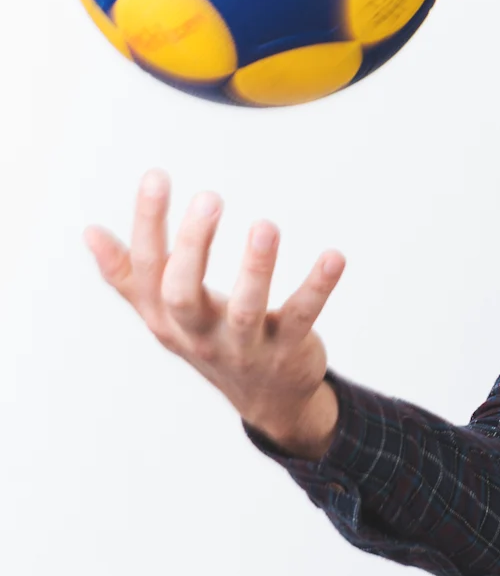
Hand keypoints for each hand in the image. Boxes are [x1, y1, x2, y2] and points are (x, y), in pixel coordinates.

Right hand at [84, 169, 345, 460]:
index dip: (148, 224)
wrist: (268, 400)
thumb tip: (88, 231)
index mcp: (166, 317)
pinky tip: (334, 255)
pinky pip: (302, 317)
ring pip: (246, 309)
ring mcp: (243, 346)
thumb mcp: (165, 313)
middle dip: (193, 246)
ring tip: (266, 225)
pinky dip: (318, 286)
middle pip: (184, 294)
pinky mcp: (287, 350)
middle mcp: (199, 334)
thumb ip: (129, 274)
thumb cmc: (210, 339)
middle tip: (209, 196)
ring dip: (256, 268)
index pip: (147, 269)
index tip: (156, 175)